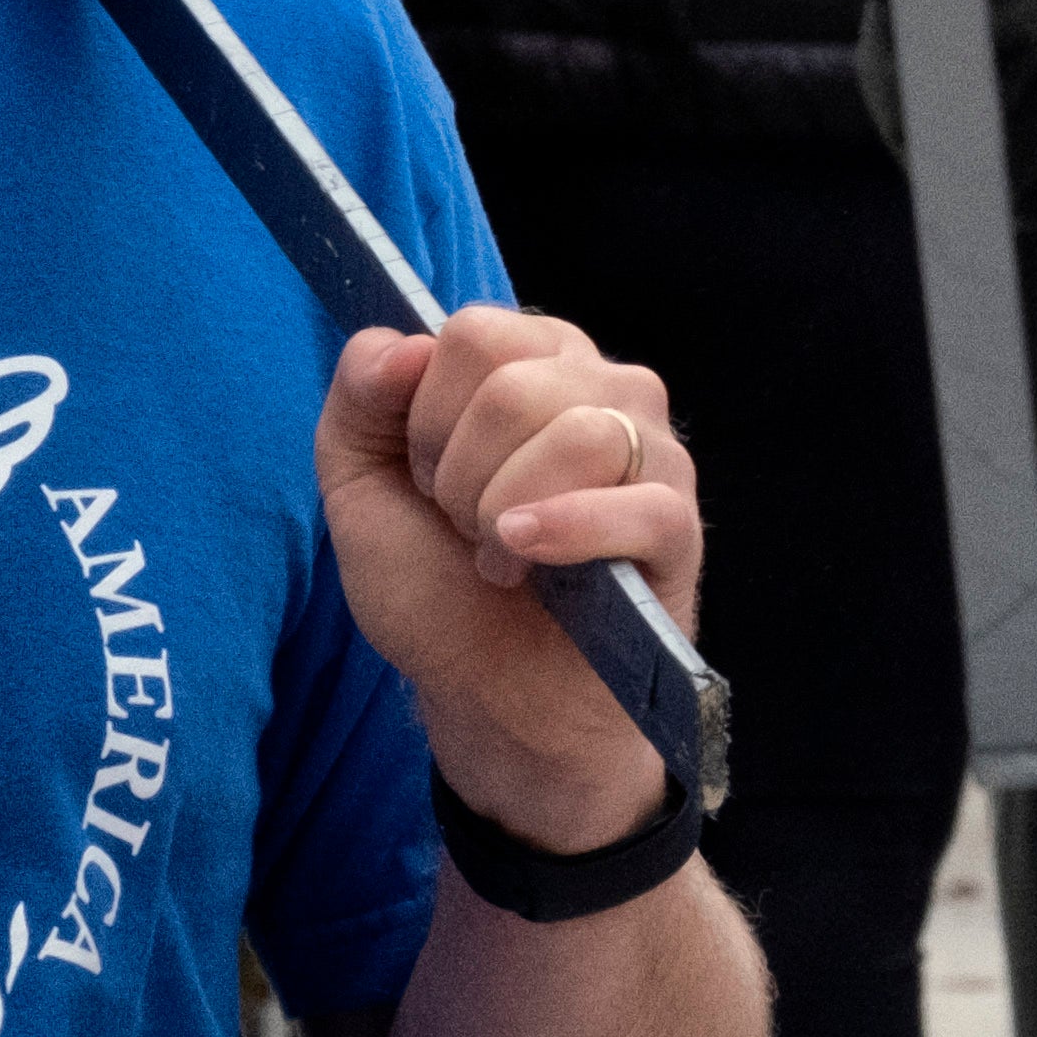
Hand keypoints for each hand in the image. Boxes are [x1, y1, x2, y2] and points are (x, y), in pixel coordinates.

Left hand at [321, 312, 699, 852]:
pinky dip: (566, 531)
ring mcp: (655, 454)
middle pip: (515, 382)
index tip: (427, 479)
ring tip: (501, 557)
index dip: (427, 415)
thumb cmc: (440, 593)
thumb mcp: (361, 492)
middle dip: (459, 472)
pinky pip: (635, 502)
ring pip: (576, 432)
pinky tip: (525, 558)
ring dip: (503, 511)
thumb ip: (358, 402)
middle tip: (466, 526)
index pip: (475, 333)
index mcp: (539, 363)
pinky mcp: (678, 527)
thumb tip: (397, 343)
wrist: (494, 703)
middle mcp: (607, 389)